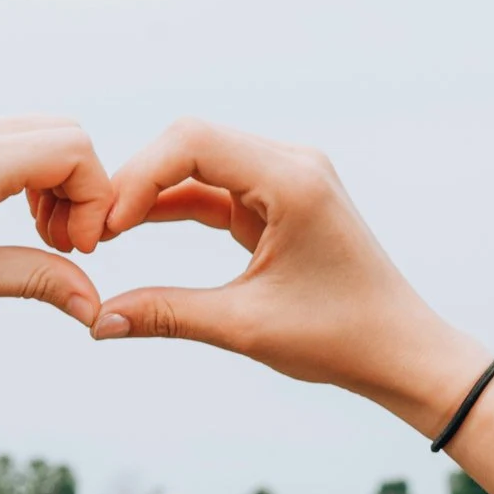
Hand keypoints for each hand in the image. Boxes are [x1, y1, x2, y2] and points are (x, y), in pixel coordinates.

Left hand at [0, 116, 113, 331]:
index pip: (73, 150)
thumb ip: (37, 280)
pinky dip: (29, 179)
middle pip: (65, 135)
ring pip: (40, 136)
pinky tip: (13, 224)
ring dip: (57, 186)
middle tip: (64, 248)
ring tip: (41, 241)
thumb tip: (94, 306)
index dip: (93, 200)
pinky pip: (9, 143)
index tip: (77, 252)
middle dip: (81, 191)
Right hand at [91, 119, 493, 434]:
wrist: (400, 351)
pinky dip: (175, 207)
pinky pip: (216, 190)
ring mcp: (288, 178)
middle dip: (137, 180)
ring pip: (200, 164)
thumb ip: (168, 314)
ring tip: (104, 233)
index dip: (138, 176)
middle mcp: (292, 163)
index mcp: (292, 180)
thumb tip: (97, 323)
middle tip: (93, 231)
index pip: (193, 142)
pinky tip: (133, 229)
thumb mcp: (245, 328)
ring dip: (152, 193)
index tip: (104, 227)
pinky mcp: (281, 200)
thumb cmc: (340, 339)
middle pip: (191, 142)